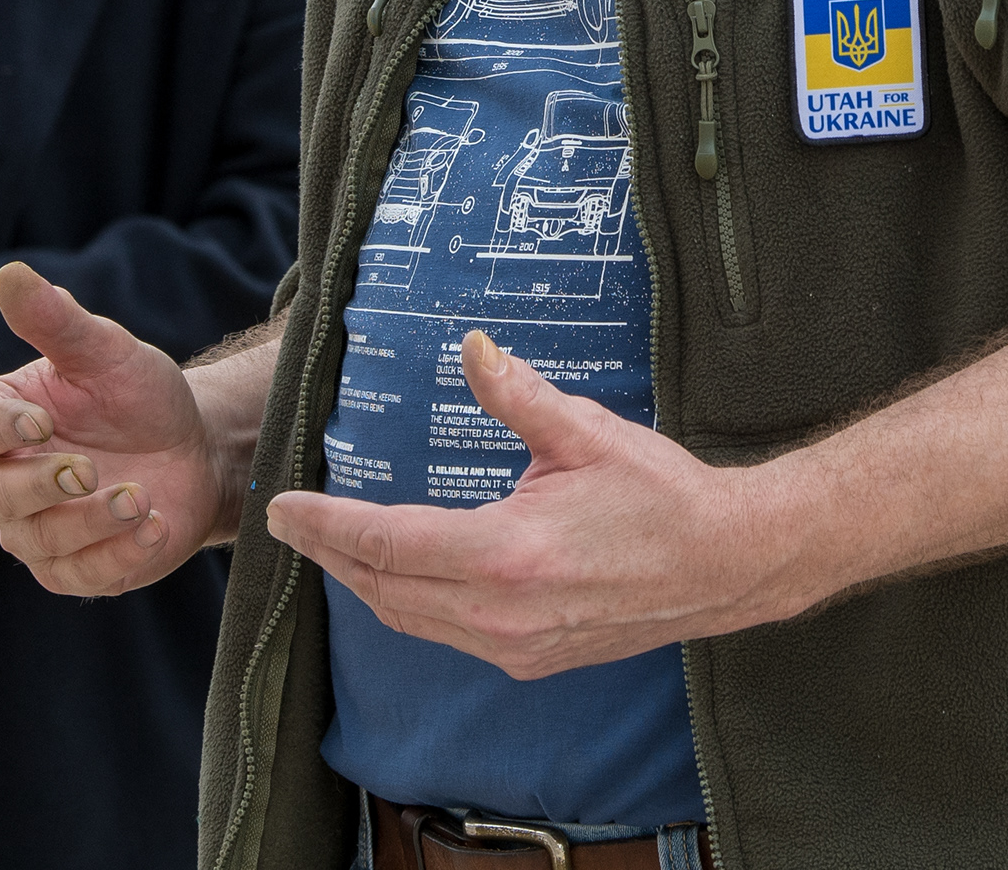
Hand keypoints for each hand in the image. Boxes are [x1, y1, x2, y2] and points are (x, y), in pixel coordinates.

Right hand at [0, 263, 218, 597]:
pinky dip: (117, 556)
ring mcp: (37, 531)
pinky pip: (79, 576)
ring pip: (39, 542)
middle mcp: (5, 480)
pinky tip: (154, 526)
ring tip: (139, 499)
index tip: (42, 422)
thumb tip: (12, 274)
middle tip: (88, 469)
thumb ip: (56, 320)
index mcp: (1, 421)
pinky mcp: (75, 569)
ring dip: (89, 523)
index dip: (1, 428)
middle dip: (42, 485)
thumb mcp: (106, 351)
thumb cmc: (137, 396)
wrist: (192, 448)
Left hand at [262, 330, 800, 679]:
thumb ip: (519, 396)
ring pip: (410, 621)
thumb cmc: (661, 494)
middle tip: (290, 525)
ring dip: (364, 584)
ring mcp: (515, 645)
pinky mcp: (532, 658)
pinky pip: (446, 636)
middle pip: (384, 589)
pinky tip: (399, 579)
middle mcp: (500, 612)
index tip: (282, 508)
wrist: (725, 564)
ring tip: (331, 548)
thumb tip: (472, 350)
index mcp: (506, 554)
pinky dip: (408, 607)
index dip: (326, 526)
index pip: (387, 542)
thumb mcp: (588, 434)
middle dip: (330, 556)